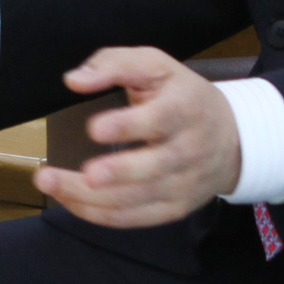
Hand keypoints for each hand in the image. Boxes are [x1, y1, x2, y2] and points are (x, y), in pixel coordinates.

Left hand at [32, 47, 240, 229]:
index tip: (93, 129)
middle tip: (72, 173)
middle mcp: (188, 150)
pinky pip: (134, 219)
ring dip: (88, 197)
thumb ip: (113, 64)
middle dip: (111, 173)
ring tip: (50, 183)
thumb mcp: (155, 65)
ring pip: (135, 199)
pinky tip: (69, 201)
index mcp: (185, 108)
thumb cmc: (182, 96)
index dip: (127, 126)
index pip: (159, 120)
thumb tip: (74, 80)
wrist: (233, 138)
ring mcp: (182, 184)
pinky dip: (98, 214)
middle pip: (149, 168)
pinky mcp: (174, 208)